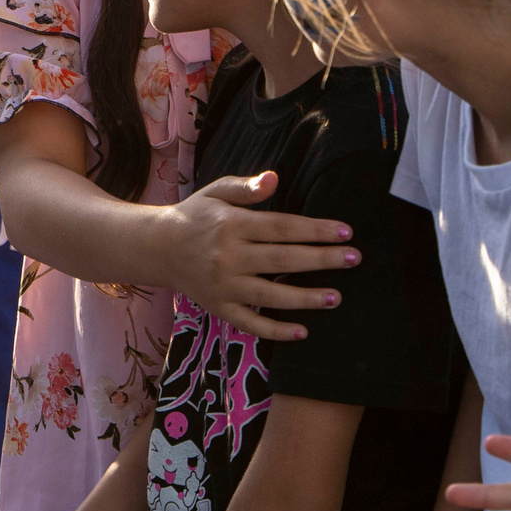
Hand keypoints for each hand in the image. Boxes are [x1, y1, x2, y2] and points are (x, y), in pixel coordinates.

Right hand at [158, 171, 355, 342]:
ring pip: (270, 296)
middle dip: (321, 260)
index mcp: (231, 225)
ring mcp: (222, 286)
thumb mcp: (216, 192)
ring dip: (306, 298)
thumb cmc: (195, 216)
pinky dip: (275, 331)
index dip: (315, 230)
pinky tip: (302, 331)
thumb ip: (246, 187)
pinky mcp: (218, 307)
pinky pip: (249, 323)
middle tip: (354, 259)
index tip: (345, 232)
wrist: (156, 248)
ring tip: (336, 297)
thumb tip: (275, 179)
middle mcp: (227, 257)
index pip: (282, 228)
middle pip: (282, 261)